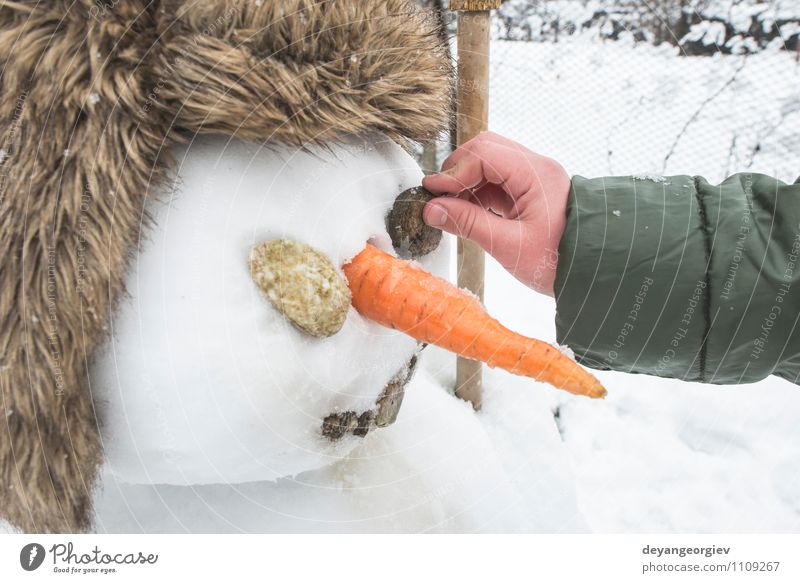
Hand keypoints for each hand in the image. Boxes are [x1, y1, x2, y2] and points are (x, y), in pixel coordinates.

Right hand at [422, 132, 569, 295]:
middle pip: (486, 149)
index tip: (431, 192)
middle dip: (458, 170)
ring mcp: (535, 178)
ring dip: (466, 182)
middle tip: (438, 195)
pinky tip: (466, 212)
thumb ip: (468, 224)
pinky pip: (498, 182)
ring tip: (449, 208)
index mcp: (536, 174)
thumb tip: (432, 209)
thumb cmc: (559, 262)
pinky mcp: (531, 192)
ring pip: (490, 164)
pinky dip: (478, 193)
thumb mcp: (508, 245)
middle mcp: (537, 167)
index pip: (484, 155)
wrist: (594, 275)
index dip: (453, 172)